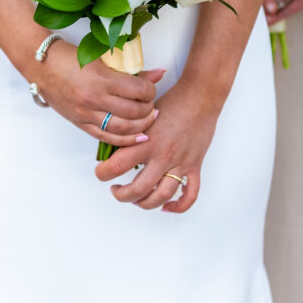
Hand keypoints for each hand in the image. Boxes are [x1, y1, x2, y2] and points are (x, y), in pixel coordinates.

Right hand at [33, 42, 164, 147]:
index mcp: (101, 78)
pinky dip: (126, 140)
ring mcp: (86, 114)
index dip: (151, 89)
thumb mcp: (101, 58)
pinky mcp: (81, 124)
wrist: (41, 66)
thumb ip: (131, 68)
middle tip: (151, 103)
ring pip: (123, 128)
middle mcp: (94, 99)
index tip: (151, 87)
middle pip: (134, 111)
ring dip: (142, 125)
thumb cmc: (69, 58)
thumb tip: (159, 73)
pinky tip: (138, 136)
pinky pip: (108, 137)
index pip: (138, 89)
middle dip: (149, 108)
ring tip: (148, 118)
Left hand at [93, 80, 218, 212]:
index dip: (103, 173)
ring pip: (161, 197)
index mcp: (146, 141)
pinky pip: (190, 195)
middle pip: (138, 189)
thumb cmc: (173, 101)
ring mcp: (180, 163)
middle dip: (122, 195)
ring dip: (145, 203)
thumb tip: (114, 144)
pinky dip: (178, 206)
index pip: (116, 166)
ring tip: (137, 199)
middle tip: (116, 190)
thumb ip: (131, 132)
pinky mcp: (195, 166)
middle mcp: (162, 156)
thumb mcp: (144, 114)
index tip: (101, 172)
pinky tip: (167, 206)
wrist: (200, 96)